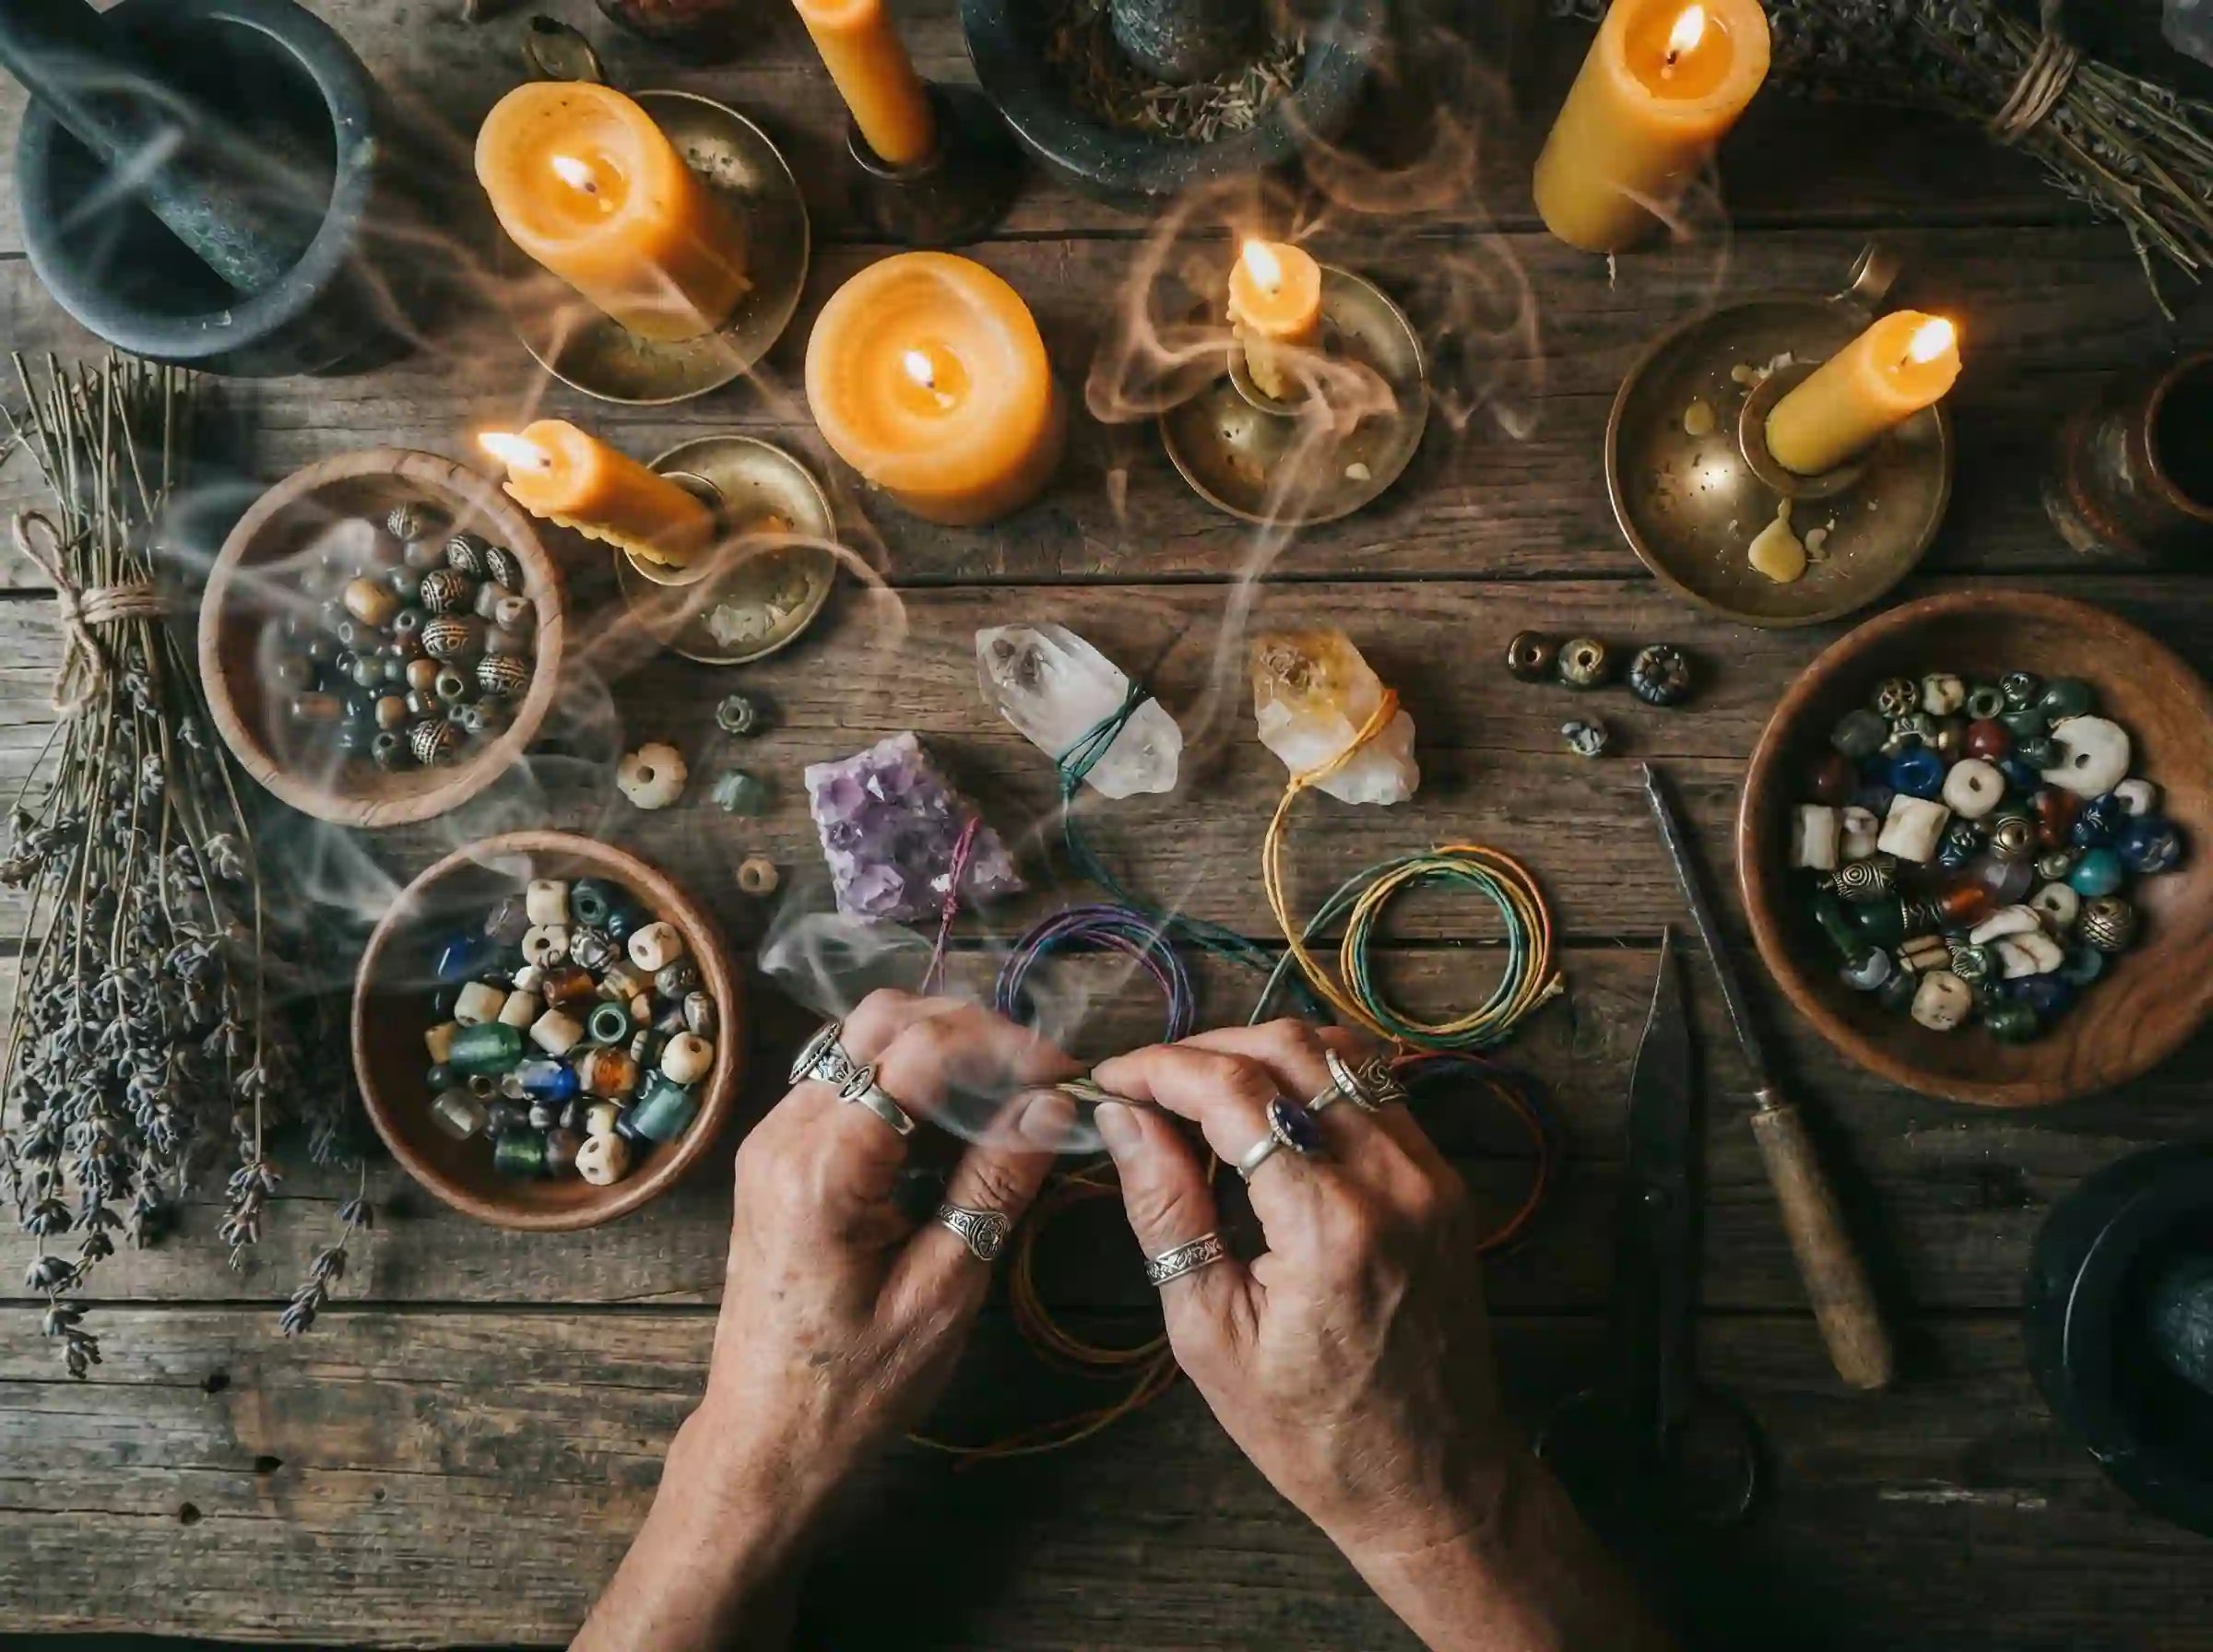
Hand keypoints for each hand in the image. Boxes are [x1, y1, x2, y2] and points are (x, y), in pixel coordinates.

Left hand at [576, 991, 1077, 1651]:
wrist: (764, 1438)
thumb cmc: (853, 1387)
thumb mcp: (943, 1293)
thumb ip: (993, 1184)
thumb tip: (1051, 1106)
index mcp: (821, 1168)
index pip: (918, 1050)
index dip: (1002, 1047)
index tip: (1062, 1078)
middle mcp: (784, 1133)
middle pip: (882, 1020)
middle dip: (971, 1031)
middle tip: (1037, 1081)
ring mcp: (773, 1138)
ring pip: (863, 1039)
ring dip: (940, 1050)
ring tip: (1005, 1099)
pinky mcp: (779, 1153)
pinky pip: (848, 1079)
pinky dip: (908, 1080)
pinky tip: (955, 1124)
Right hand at [1091, 1021, 1663, 1651]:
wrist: (1433, 1479)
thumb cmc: (1311, 1432)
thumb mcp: (1210, 1335)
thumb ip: (1167, 1210)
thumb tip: (1123, 1118)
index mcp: (1330, 1226)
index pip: (1233, 1093)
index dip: (1159, 1069)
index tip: (1109, 1079)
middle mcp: (1393, 1181)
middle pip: (1290, 1048)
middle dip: (1205, 1047)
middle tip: (1147, 1083)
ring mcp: (1430, 1175)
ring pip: (1339, 1054)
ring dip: (1260, 1053)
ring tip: (1199, 1092)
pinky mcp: (1445, 1181)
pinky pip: (1374, 1090)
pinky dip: (1311, 1081)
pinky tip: (1265, 1117)